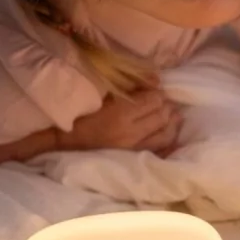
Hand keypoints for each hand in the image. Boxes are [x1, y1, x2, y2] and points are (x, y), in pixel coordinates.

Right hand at [60, 89, 182, 157]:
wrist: (68, 143)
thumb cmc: (84, 116)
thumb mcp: (106, 96)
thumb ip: (132, 88)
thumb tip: (157, 80)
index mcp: (121, 114)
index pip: (153, 101)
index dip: (158, 94)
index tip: (156, 92)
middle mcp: (131, 133)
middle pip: (161, 117)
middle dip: (166, 107)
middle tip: (164, 102)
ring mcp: (134, 149)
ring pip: (166, 135)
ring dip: (172, 122)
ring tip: (172, 115)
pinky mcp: (134, 159)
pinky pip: (161, 150)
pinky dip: (168, 139)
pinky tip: (170, 131)